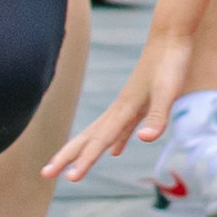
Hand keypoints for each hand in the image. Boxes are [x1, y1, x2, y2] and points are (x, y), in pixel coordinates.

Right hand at [46, 25, 199, 184]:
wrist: (170, 37)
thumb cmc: (170, 64)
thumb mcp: (168, 91)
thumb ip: (157, 116)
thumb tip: (145, 139)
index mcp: (124, 109)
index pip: (99, 140)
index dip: (85, 160)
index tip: (70, 179)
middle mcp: (119, 109)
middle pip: (88, 138)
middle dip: (67, 157)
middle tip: (46, 174)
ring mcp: (126, 106)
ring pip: (98, 134)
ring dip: (83, 151)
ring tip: (69, 168)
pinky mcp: (136, 104)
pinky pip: (119, 129)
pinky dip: (113, 142)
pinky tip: (114, 151)